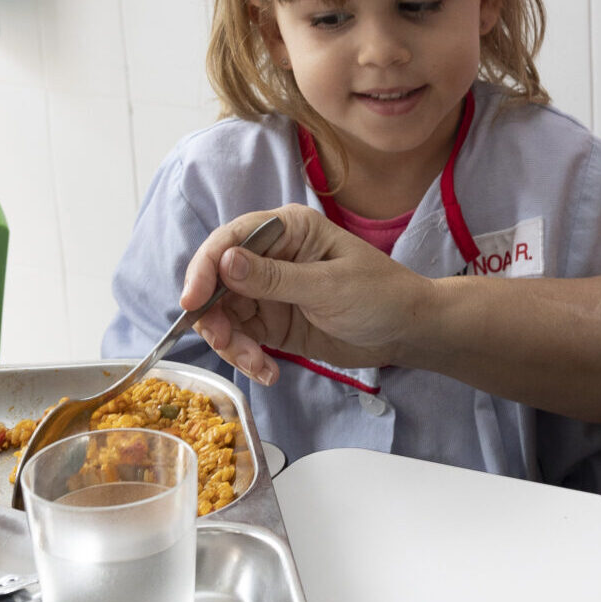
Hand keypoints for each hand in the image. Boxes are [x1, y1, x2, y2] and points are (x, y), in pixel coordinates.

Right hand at [181, 203, 434, 384]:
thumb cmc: (380, 294)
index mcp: (287, 230)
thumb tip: (225, 262)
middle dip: (214, 315)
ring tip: (257, 363)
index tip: (192, 302)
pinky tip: (268, 372)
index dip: (205, 268)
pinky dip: (247, 358)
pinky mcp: (273, 323)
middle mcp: (270, 256)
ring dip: (232, 343)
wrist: (408, 331)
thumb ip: (275, 277)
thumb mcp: (329, 286)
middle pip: (217, 281)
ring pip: (226, 315)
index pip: (230, 240)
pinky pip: (243, 339)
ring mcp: (269, 292)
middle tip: (225, 343)